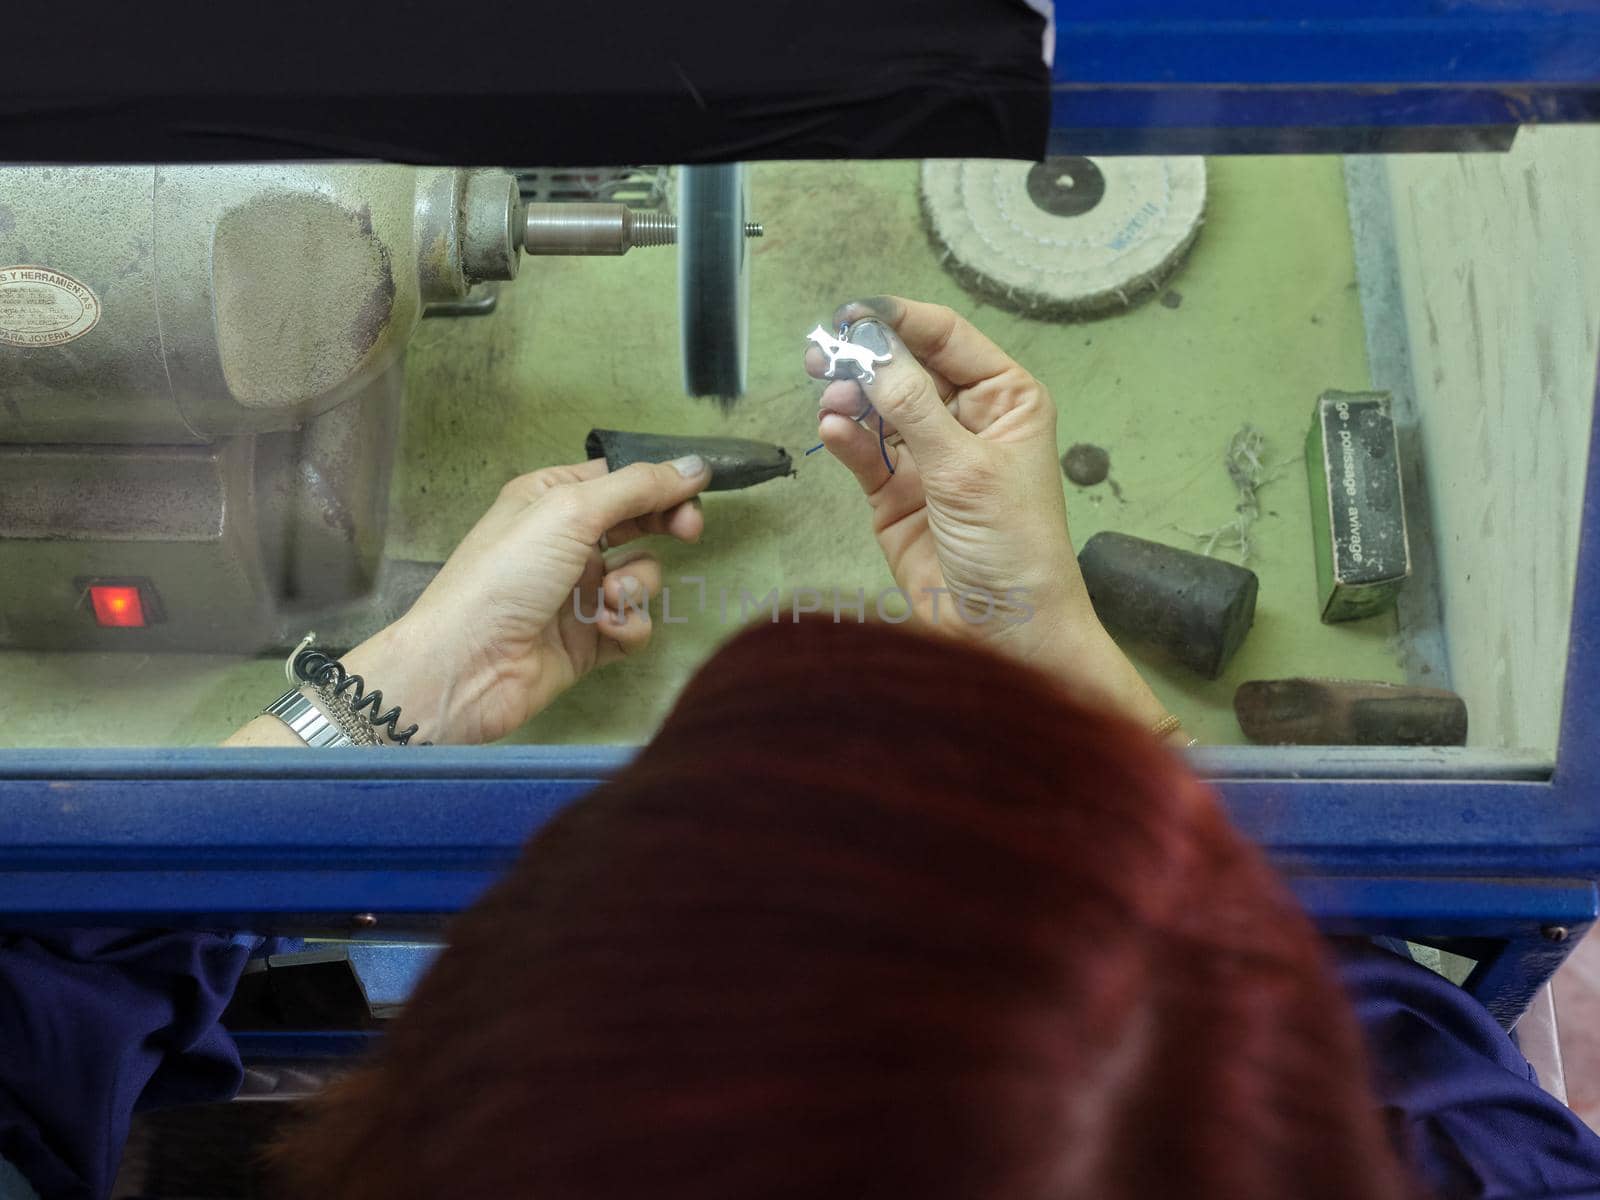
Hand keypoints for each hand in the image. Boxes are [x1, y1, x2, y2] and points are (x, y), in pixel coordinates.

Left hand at [341, 455, 709, 743]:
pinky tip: (605, 628)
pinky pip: (633, 624)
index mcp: (550, 500)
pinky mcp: (587, 640)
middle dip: (665, 528)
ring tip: (611, 596)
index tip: (695, 492)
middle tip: (688, 532)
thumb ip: (638, 487)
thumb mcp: (571, 512)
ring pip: (641, 577)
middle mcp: (564, 542)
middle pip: (638, 524)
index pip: (620, 480)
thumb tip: (693, 466)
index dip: (659, 484)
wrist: (467, 665)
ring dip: (637, 585)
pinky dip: (628, 625)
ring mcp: (577, 593)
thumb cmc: (503, 577)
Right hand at [805, 296, 1165, 726]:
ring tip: (828, 394)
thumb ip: (913, 408)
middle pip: (907, 366)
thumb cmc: (1012, 547)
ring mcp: (928, 457)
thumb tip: (872, 348)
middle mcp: (966, 420)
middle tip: (822, 350)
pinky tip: (832, 429)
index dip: (901, 320)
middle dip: (867, 356)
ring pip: (879, 406)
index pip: (948, 337)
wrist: (1004, 634)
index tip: (853, 313)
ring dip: (850, 396)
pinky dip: (845, 438)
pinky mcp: (895, 495)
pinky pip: (864, 452)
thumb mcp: (966, 470)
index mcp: (1005, 399)